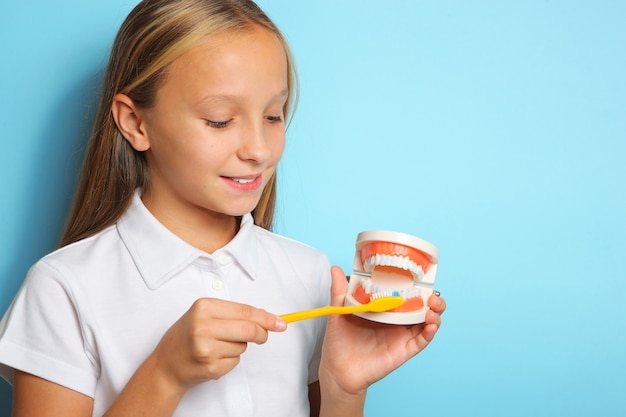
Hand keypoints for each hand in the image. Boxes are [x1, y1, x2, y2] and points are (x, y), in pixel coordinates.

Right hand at [152, 298, 286, 390]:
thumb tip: (266, 317)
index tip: (281, 323)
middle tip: (263, 336)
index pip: (245, 312)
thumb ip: (233, 313)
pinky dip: (231, 360)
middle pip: (250, 330)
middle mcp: (203, 327)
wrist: (165, 364)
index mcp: (204, 307)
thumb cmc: (187, 335)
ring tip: (219, 346)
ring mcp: (206, 349)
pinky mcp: (210, 367)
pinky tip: (215, 358)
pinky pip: (236, 362)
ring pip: (243, 347)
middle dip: (262, 334)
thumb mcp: (205, 315)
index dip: (267, 318)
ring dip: (239, 347)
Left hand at [319, 266, 445, 396]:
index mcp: (385, 308)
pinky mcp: (403, 350)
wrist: (338, 369)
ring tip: (433, 307)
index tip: (421, 275)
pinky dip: (429, 332)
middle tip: (431, 295)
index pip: (406, 293)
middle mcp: (397, 321)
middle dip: (433, 299)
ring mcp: (401, 335)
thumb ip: (340, 291)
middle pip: (423, 307)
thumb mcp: (339, 311)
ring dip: (435, 313)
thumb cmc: (339, 340)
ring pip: (427, 323)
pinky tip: (430, 325)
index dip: (417, 285)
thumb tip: (335, 268)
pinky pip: (421, 341)